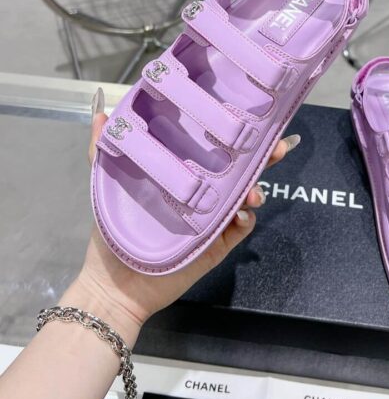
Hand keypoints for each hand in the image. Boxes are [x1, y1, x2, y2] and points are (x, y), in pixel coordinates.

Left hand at [60, 93, 297, 345]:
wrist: (114, 286)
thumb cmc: (111, 233)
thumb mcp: (104, 186)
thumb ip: (101, 150)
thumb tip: (99, 113)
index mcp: (183, 175)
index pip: (213, 149)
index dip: (232, 133)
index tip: (249, 115)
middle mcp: (203, 194)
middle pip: (240, 169)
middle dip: (263, 156)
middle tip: (279, 147)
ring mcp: (214, 219)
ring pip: (246, 197)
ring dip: (255, 189)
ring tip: (252, 193)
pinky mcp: (218, 244)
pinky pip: (241, 228)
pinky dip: (246, 219)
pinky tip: (242, 215)